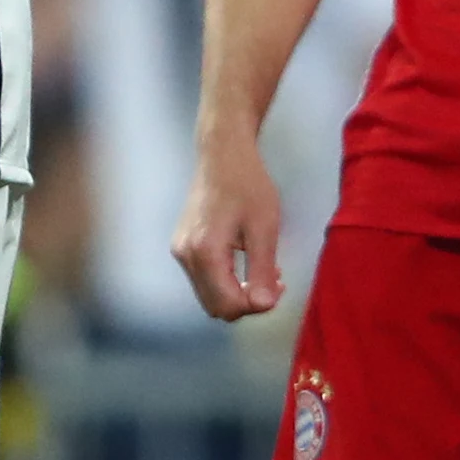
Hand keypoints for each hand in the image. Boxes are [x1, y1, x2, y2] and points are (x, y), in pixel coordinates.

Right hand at [172, 135, 288, 318]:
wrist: (221, 154)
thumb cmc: (247, 184)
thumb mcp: (264, 228)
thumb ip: (262, 270)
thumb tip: (263, 305)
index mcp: (204, 252)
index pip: (228, 304)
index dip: (256, 305)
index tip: (280, 286)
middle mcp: (185, 256)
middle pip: (215, 306)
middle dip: (247, 302)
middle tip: (275, 282)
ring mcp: (180, 251)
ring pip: (209, 294)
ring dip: (237, 292)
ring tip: (265, 271)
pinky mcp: (182, 245)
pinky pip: (204, 279)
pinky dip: (225, 281)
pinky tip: (245, 262)